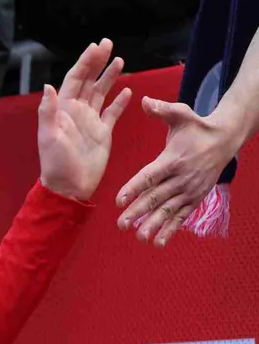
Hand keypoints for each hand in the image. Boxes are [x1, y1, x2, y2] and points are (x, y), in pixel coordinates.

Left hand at [37, 38, 130, 202]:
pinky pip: (112, 113)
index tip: (96, 46)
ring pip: (101, 93)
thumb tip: (48, 86)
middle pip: (88, 80)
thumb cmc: (56, 163)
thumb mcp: (49, 136)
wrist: (69, 186)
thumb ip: (48, 111)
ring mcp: (90, 121)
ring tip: (119, 60)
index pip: (75, 79)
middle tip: (108, 43)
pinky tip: (127, 91)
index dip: (85, 62)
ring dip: (109, 77)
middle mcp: (77, 112)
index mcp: (64, 109)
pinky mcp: (103, 133)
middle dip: (97, 62)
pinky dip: (119, 102)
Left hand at [115, 98, 245, 246]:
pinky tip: (157, 243)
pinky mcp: (195, 198)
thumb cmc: (196, 127)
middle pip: (156, 197)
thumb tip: (143, 100)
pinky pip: (181, 216)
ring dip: (153, 224)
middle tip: (121, 224)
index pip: (149, 176)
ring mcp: (189, 190)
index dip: (134, 188)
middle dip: (138, 212)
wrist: (226, 138)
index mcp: (172, 159)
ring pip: (168, 210)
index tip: (119, 200)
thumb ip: (161, 110)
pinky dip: (170, 230)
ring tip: (138, 237)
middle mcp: (181, 177)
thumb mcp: (181, 115)